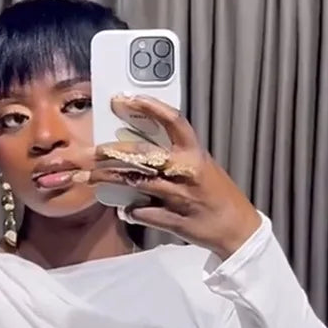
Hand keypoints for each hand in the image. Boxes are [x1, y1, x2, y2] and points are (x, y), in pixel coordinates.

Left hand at [79, 95, 261, 259]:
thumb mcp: (201, 166)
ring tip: (89, 177)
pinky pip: (142, 213)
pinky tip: (125, 210)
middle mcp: (186, 171)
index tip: (126, 99)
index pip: (173, 121)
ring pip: (136, 183)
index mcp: (195, 153)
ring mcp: (178, 197)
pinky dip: (130, 211)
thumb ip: (174, 155)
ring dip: (109, 180)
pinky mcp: (173, 220)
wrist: (237, 227)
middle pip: (144, 154)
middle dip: (113, 151)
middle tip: (93, 151)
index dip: (149, 108)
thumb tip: (139, 147)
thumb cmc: (217, 194)